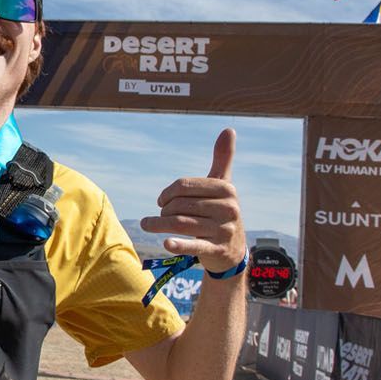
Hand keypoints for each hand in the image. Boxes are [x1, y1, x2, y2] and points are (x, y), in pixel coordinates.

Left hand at [140, 128, 244, 272]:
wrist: (233, 251)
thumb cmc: (221, 212)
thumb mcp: (223, 186)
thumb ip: (223, 159)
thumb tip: (229, 129)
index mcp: (226, 189)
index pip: (185, 185)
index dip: (168, 192)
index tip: (162, 200)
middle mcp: (228, 208)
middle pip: (181, 204)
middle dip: (165, 209)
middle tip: (160, 215)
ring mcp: (223, 230)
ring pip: (181, 223)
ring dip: (159, 223)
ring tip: (147, 224)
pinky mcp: (217, 250)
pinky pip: (195, 246)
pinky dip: (179, 244)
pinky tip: (166, 243)